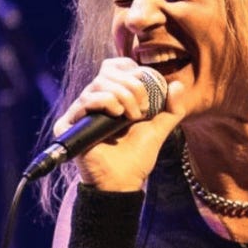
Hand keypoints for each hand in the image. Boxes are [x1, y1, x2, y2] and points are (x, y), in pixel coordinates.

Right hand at [54, 57, 185, 190]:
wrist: (123, 180)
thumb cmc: (137, 156)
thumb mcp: (159, 129)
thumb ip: (171, 108)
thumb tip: (178, 85)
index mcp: (114, 96)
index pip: (118, 66)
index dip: (135, 71)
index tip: (150, 90)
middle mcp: (95, 99)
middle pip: (110, 71)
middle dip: (134, 87)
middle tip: (142, 109)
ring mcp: (82, 110)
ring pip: (100, 83)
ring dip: (123, 96)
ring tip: (131, 116)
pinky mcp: (69, 122)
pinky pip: (87, 99)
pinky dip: (106, 101)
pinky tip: (117, 114)